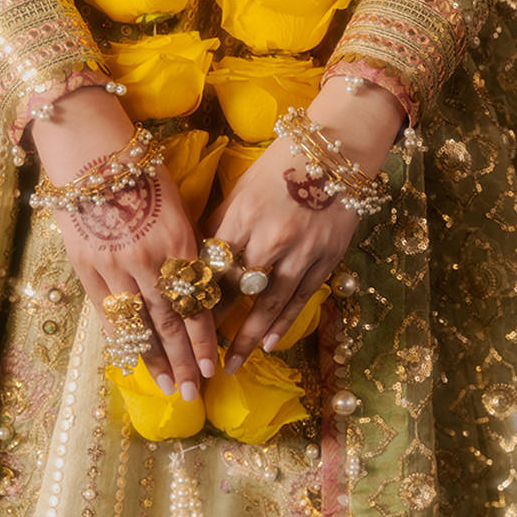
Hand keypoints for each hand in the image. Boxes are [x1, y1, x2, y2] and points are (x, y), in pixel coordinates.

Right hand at [32, 84, 216, 399]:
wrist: (91, 152)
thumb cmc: (143, 174)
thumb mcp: (178, 208)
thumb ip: (188, 250)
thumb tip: (201, 290)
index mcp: (180, 242)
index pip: (196, 303)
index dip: (205, 339)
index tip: (214, 368)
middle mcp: (149, 259)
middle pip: (169, 321)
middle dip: (184, 361)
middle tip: (194, 392)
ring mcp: (114, 266)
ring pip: (139, 323)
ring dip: (155, 359)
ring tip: (167, 386)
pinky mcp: (86, 266)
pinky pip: (107, 313)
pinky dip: (123, 339)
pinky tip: (133, 361)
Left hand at [207, 77, 406, 372]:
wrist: (337, 152)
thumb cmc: (280, 164)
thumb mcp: (242, 187)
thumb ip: (222, 224)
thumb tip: (198, 259)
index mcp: (241, 214)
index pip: (210, 264)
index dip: (194, 295)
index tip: (179, 320)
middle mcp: (269, 236)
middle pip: (235, 288)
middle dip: (214, 324)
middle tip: (197, 354)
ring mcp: (300, 251)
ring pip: (268, 302)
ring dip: (247, 337)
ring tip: (231, 364)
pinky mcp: (325, 259)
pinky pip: (299, 298)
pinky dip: (282, 323)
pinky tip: (268, 343)